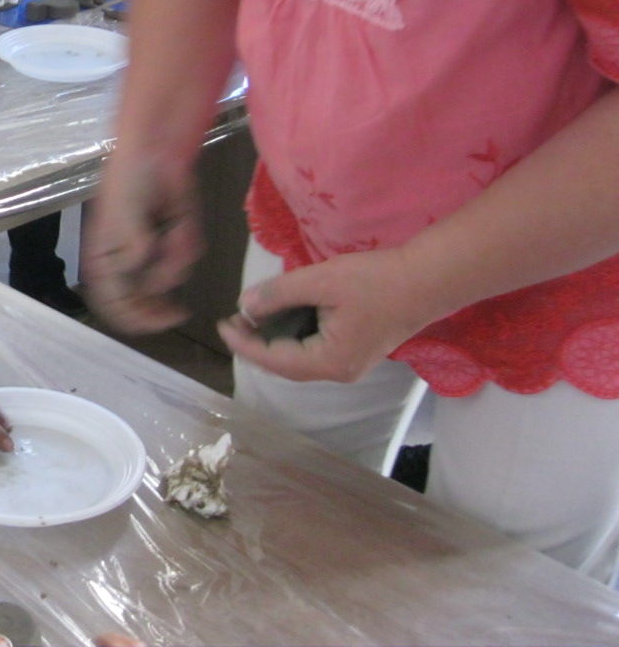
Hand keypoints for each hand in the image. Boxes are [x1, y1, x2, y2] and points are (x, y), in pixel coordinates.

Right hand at [83, 160, 202, 332]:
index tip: (158, 320)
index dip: (135, 320)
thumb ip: (131, 245)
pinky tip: (180, 219)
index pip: (113, 305)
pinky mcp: (174, 244)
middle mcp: (126, 265)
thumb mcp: (122, 215)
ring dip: (177, 256)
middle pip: (142, 305)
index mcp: (103, 262)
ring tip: (173, 226)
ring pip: (171, 279)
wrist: (156, 154)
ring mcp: (152, 256)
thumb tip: (140, 264)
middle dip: (161, 303)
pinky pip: (187, 257)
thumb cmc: (128, 182)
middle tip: (178, 311)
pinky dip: (188, 241)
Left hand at [217, 248, 444, 383]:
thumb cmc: (376, 280)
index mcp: (329, 362)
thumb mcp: (320, 281)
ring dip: (275, 339)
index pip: (274, 360)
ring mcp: (351, 364)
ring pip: (301, 358)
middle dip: (257, 343)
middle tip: (234, 319)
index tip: (221, 325)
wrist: (428, 279)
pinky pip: (316, 349)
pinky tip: (283, 315)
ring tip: (252, 316)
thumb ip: (278, 294)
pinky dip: (294, 335)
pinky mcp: (357, 350)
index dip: (244, 343)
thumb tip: (246, 306)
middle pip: (286, 365)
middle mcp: (339, 371)